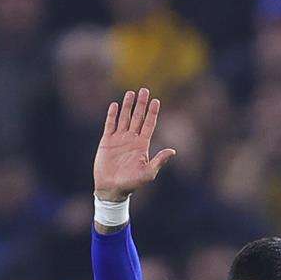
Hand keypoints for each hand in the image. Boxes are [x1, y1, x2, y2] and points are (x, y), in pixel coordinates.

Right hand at [94, 87, 175, 203]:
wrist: (112, 189)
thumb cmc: (131, 183)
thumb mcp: (148, 173)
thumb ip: (159, 161)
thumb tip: (173, 151)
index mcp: (142, 145)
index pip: (149, 124)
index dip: (152, 113)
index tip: (156, 101)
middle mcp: (131, 139)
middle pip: (137, 117)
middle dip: (141, 104)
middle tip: (144, 90)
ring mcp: (119, 139)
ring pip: (124, 118)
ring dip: (128, 106)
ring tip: (130, 93)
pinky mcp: (107, 141)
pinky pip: (110, 125)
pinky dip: (112, 115)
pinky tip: (115, 105)